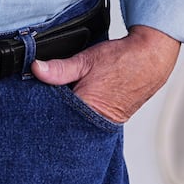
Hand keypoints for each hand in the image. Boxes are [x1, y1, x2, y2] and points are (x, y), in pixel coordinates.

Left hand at [31, 25, 179, 123]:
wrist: (151, 60)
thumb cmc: (122, 61)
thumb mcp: (86, 60)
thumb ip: (59, 69)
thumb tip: (36, 69)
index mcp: (86, 109)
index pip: (53, 115)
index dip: (40, 106)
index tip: (32, 95)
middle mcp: (95, 121)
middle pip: (63, 121)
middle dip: (53, 110)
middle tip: (48, 92)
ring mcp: (103, 123)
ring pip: (75, 121)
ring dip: (68, 110)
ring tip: (69, 92)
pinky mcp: (110, 121)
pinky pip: (88, 119)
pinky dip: (81, 110)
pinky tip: (80, 97)